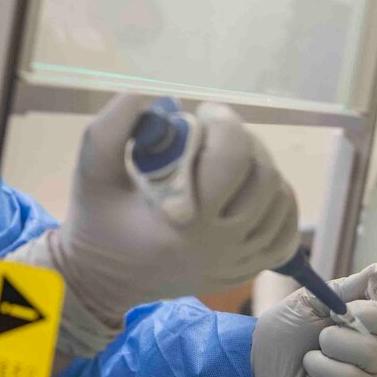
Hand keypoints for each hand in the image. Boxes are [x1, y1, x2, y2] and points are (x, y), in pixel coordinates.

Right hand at [11, 93, 299, 357]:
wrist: (101, 280)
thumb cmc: (97, 222)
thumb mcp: (92, 171)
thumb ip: (112, 128)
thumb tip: (145, 95)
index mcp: (185, 221)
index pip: (233, 159)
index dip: (224, 123)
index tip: (203, 112)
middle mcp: (220, 245)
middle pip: (264, 177)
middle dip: (243, 141)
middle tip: (216, 132)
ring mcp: (238, 261)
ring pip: (279, 201)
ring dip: (260, 168)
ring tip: (230, 160)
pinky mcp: (245, 270)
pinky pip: (284, 232)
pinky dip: (277, 205)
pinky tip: (251, 192)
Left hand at [250, 264, 376, 376]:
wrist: (257, 359)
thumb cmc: (289, 330)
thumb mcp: (309, 302)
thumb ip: (344, 289)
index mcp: (374, 330)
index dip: (371, 314)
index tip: (340, 311)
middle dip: (335, 342)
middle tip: (318, 340)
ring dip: (317, 366)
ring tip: (308, 362)